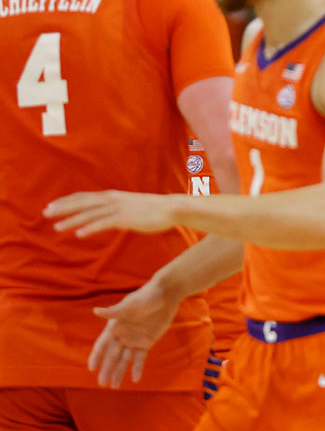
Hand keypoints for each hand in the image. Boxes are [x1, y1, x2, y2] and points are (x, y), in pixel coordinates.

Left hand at [44, 191, 181, 236]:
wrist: (172, 209)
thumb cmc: (153, 210)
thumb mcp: (130, 206)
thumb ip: (116, 210)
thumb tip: (107, 218)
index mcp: (112, 196)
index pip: (84, 197)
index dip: (67, 201)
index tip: (52, 206)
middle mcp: (112, 199)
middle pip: (82, 202)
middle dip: (63, 208)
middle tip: (45, 213)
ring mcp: (118, 208)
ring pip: (89, 214)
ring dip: (72, 220)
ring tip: (57, 227)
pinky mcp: (126, 218)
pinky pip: (104, 223)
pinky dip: (90, 228)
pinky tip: (79, 234)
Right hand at [88, 280, 180, 387]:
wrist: (166, 295)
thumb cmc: (146, 296)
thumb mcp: (130, 305)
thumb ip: (114, 311)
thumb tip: (95, 311)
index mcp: (114, 326)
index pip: (102, 344)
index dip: (96, 356)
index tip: (91, 368)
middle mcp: (122, 335)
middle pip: (112, 355)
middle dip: (107, 369)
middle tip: (102, 384)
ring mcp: (134, 339)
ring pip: (124, 359)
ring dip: (119, 372)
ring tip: (114, 386)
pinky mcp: (147, 342)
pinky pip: (140, 358)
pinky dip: (137, 368)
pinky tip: (135, 379)